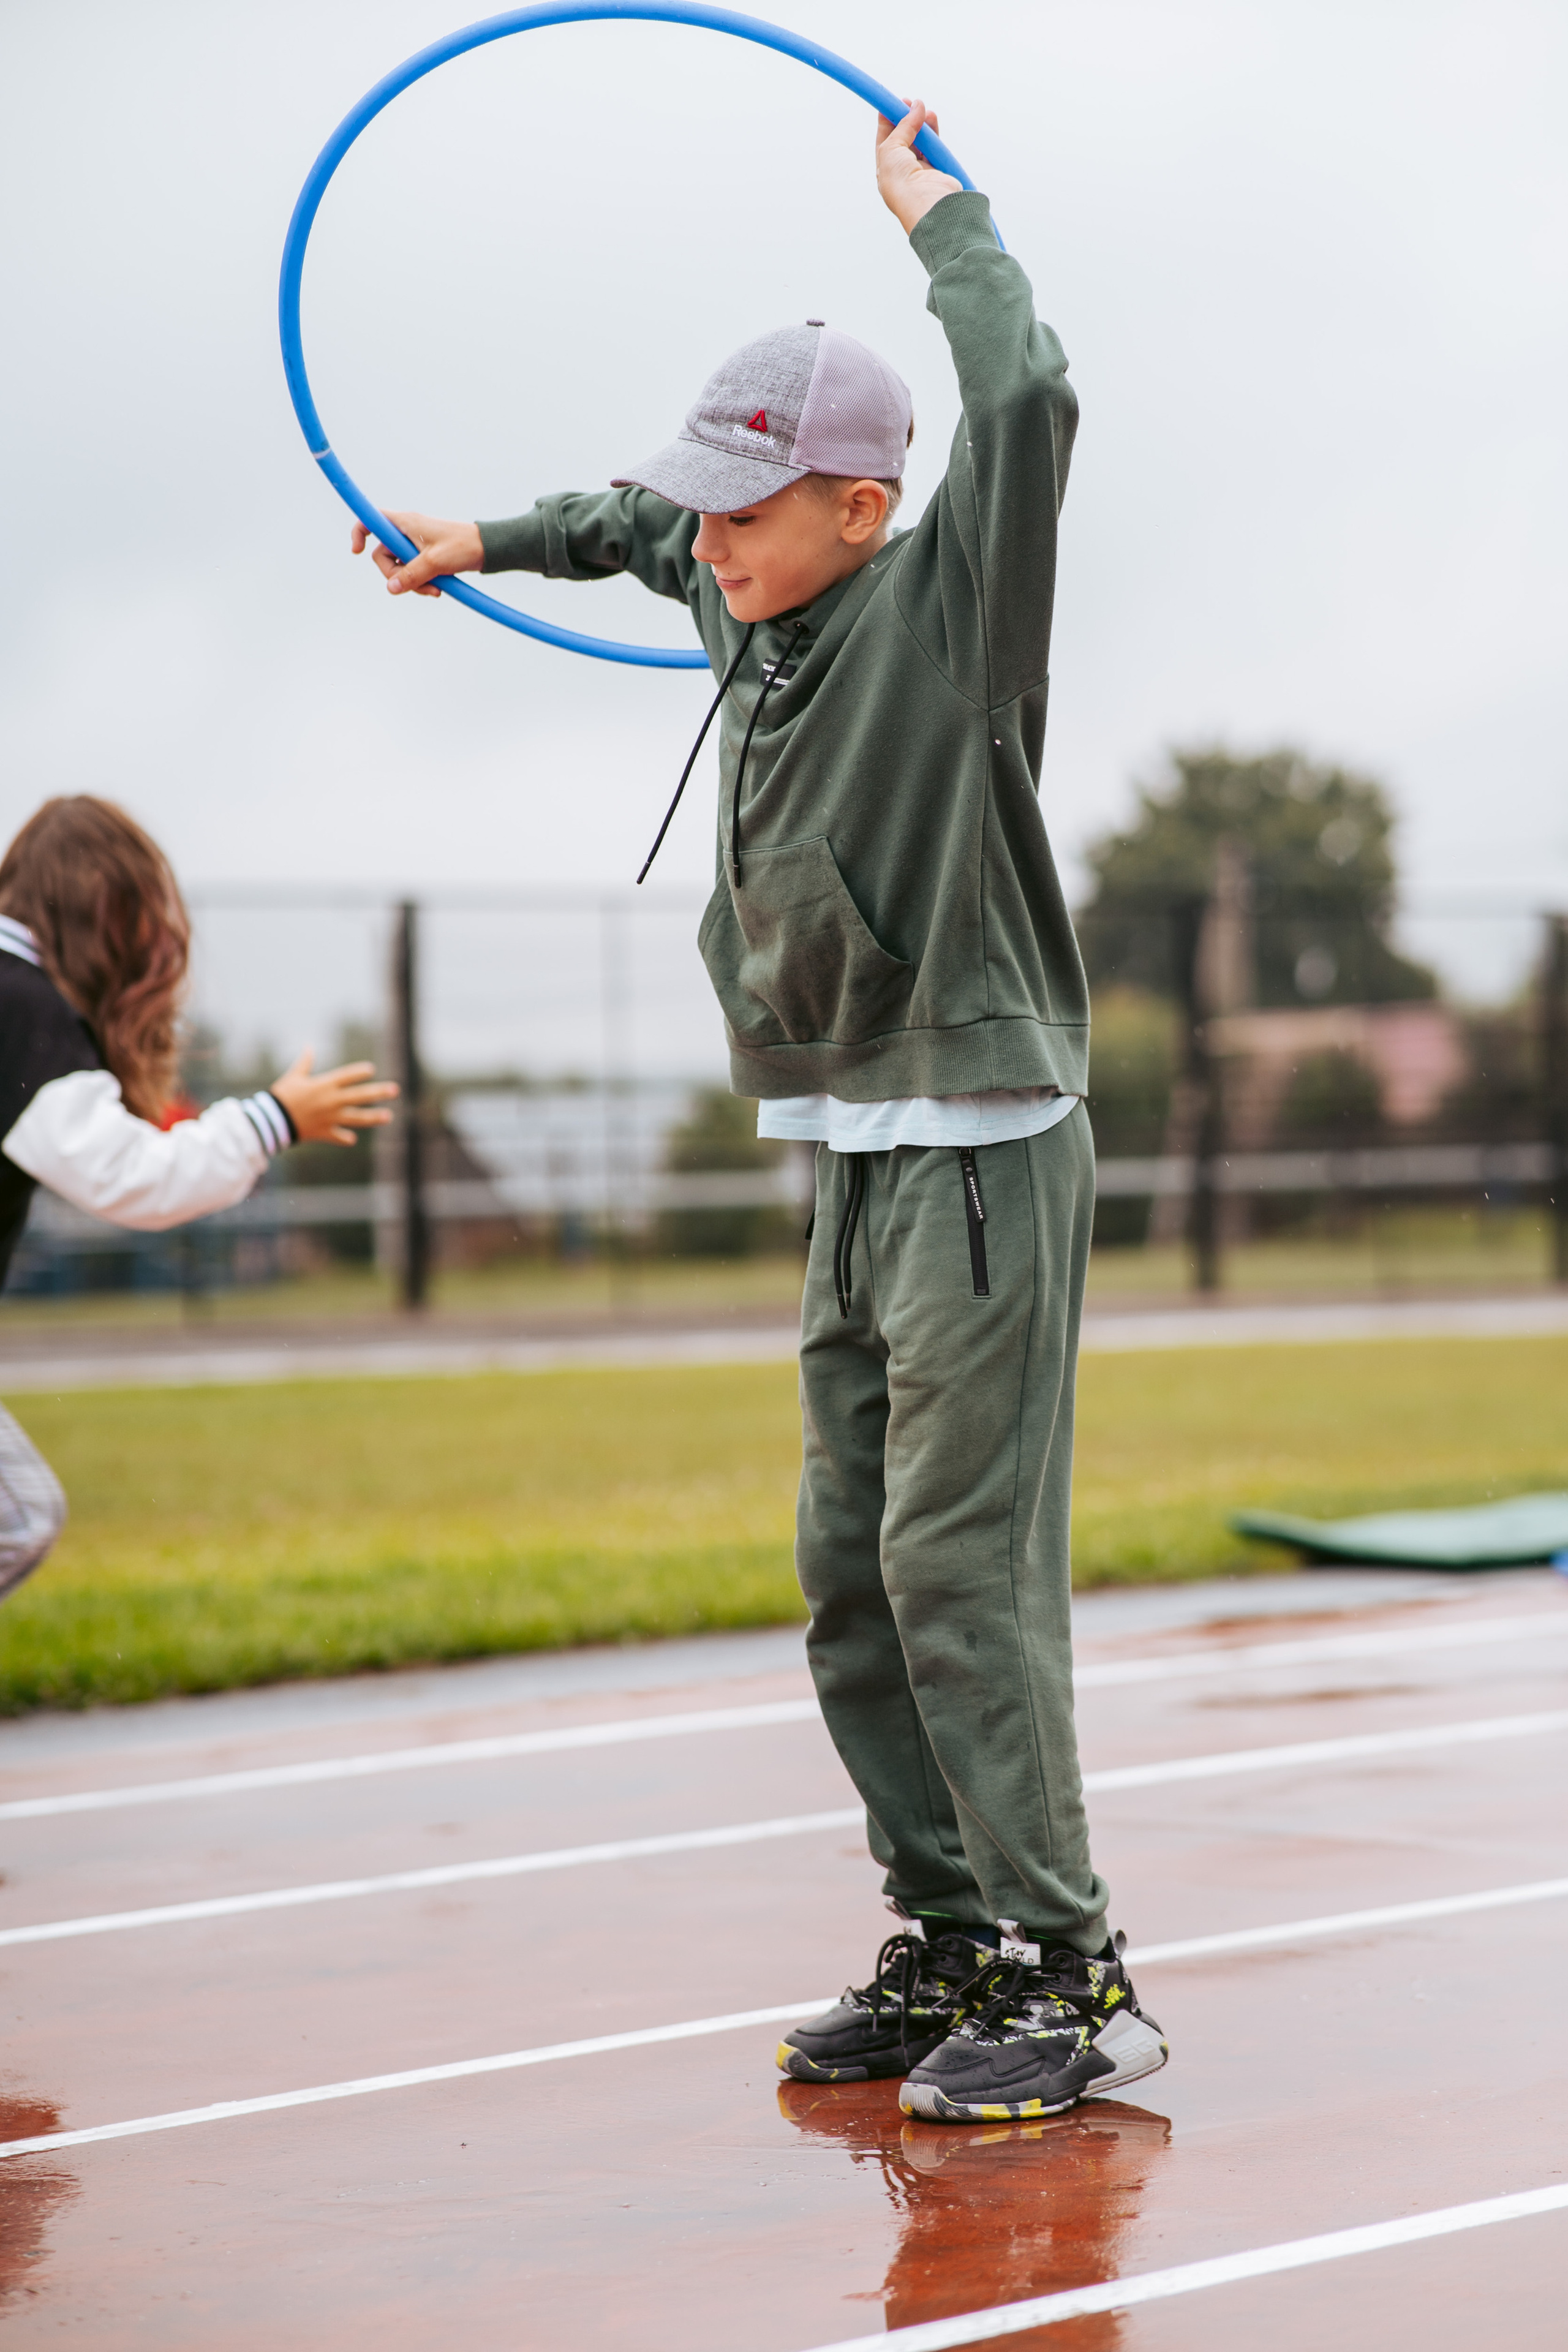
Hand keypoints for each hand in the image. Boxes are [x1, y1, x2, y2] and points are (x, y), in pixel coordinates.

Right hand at [269, 1051, 398, 1146]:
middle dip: (378, 1092)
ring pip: (356, 1118)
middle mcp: (331, 1101)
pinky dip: (345, 1138)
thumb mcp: (293, 1076)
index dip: (359, 1072)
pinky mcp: (324, 1132)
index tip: (371, 1069)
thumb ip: (304, 1062)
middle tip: (395, 1090)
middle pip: (359, 1095)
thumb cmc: (282, 1095)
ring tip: (389, 1116)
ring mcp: (330, 1118)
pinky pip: (338, 1136)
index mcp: (324, 1085)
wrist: (273, 1120)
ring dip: (373, 1117)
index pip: (346, 1076)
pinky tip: (352, 1139)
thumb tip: (309, 1046)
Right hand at [350, 511, 484, 597]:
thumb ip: (411, 575)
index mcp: (404, 523)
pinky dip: (421, 583)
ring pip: (399, 568)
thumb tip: (391, 588)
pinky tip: (437, 589)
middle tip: (415, 584)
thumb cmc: (462, 546)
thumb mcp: (435, 562)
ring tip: (434, 590)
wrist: (486, 549)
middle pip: (382, 555)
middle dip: (395, 575)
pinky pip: (413, 573)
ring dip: (412, 583)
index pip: (371, 520)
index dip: (358, 532)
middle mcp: (406, 532)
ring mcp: (414, 545)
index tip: (356, 550)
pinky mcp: (424, 557)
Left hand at [876, 101, 961, 235]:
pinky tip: (932, 119)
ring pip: (922, 141)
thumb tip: (916, 107)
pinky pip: (935, 147)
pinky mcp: (938, 170)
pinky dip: (934, 132)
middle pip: (905, 138)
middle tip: (910, 102)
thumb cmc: (902, 184)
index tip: (893, 103)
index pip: (886, 140)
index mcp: (886, 171)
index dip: (889, 120)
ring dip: (922, 123)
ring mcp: (921, 171)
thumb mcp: (891, 149)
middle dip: (907, 119)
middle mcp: (903, 172)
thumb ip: (902, 127)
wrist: (928, 205)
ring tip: (925, 110)